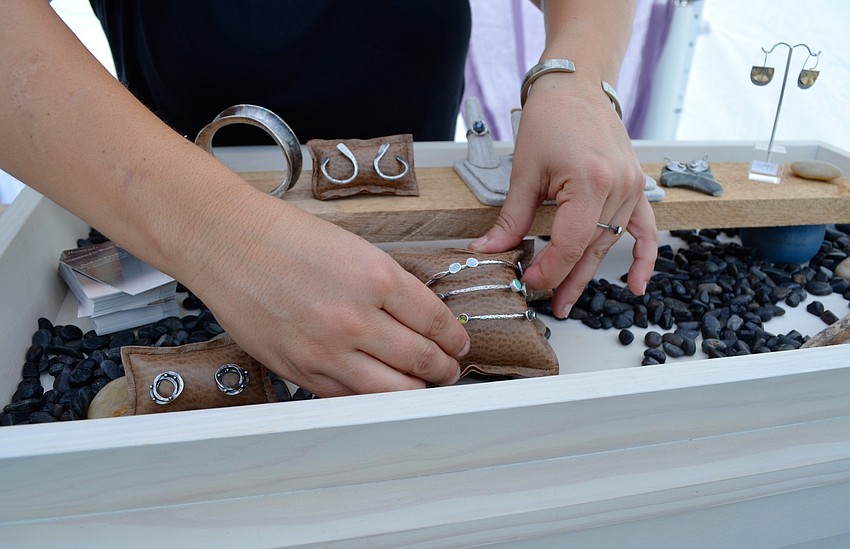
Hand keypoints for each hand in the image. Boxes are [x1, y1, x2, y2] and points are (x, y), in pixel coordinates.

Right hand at [185, 192, 469, 396]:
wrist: (228, 243)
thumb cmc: (286, 238)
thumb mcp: (355, 248)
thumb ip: (390, 286)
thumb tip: (422, 318)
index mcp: (376, 277)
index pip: (436, 321)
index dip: (455, 338)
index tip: (459, 344)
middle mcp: (355, 318)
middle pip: (422, 361)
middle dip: (444, 369)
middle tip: (448, 370)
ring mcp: (326, 349)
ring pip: (392, 391)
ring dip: (416, 391)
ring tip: (422, 386)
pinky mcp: (300, 370)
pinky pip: (349, 398)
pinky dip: (372, 398)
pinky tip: (380, 390)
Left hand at [470, 74, 657, 317]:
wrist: (577, 86)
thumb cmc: (550, 118)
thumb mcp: (524, 171)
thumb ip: (510, 218)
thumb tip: (487, 250)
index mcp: (590, 182)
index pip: (569, 244)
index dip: (548, 269)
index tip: (527, 281)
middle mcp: (618, 187)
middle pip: (592, 249)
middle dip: (567, 280)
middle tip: (549, 306)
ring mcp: (632, 188)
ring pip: (610, 244)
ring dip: (590, 273)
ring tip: (569, 300)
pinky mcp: (636, 186)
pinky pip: (645, 229)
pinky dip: (644, 258)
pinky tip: (637, 286)